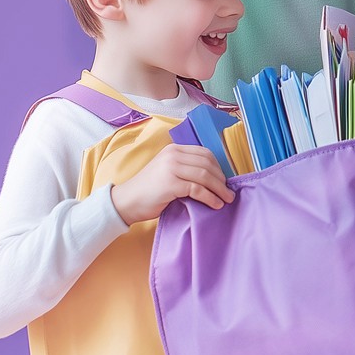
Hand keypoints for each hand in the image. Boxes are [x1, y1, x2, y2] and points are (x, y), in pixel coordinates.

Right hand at [110, 144, 234, 224]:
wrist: (124, 203)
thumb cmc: (148, 191)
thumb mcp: (167, 172)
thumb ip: (185, 169)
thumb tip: (214, 177)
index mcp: (174, 150)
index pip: (204, 154)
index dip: (218, 167)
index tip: (224, 179)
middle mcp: (173, 155)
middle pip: (207, 164)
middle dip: (221, 179)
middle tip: (229, 191)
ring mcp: (171, 168)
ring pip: (205, 176)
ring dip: (219, 189)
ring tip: (226, 199)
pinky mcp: (170, 183)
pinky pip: (197, 189)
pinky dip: (210, 197)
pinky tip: (215, 204)